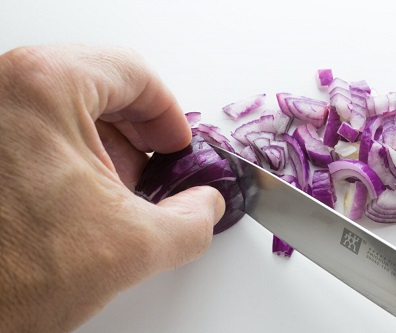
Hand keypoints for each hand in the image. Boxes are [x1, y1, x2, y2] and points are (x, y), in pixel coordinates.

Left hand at [0, 45, 224, 332]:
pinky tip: (77, 201)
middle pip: (99, 87)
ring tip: (112, 196)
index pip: (134, 73)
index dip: (168, 115)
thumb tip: (204, 206)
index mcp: (43, 87)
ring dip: (103, 149)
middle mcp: (4, 89)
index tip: (175, 146)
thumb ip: (193, 220)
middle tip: (152, 173)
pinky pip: (36, 129)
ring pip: (67, 108)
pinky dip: (68, 157)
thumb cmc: (7, 273)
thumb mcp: (132, 246)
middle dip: (136, 136)